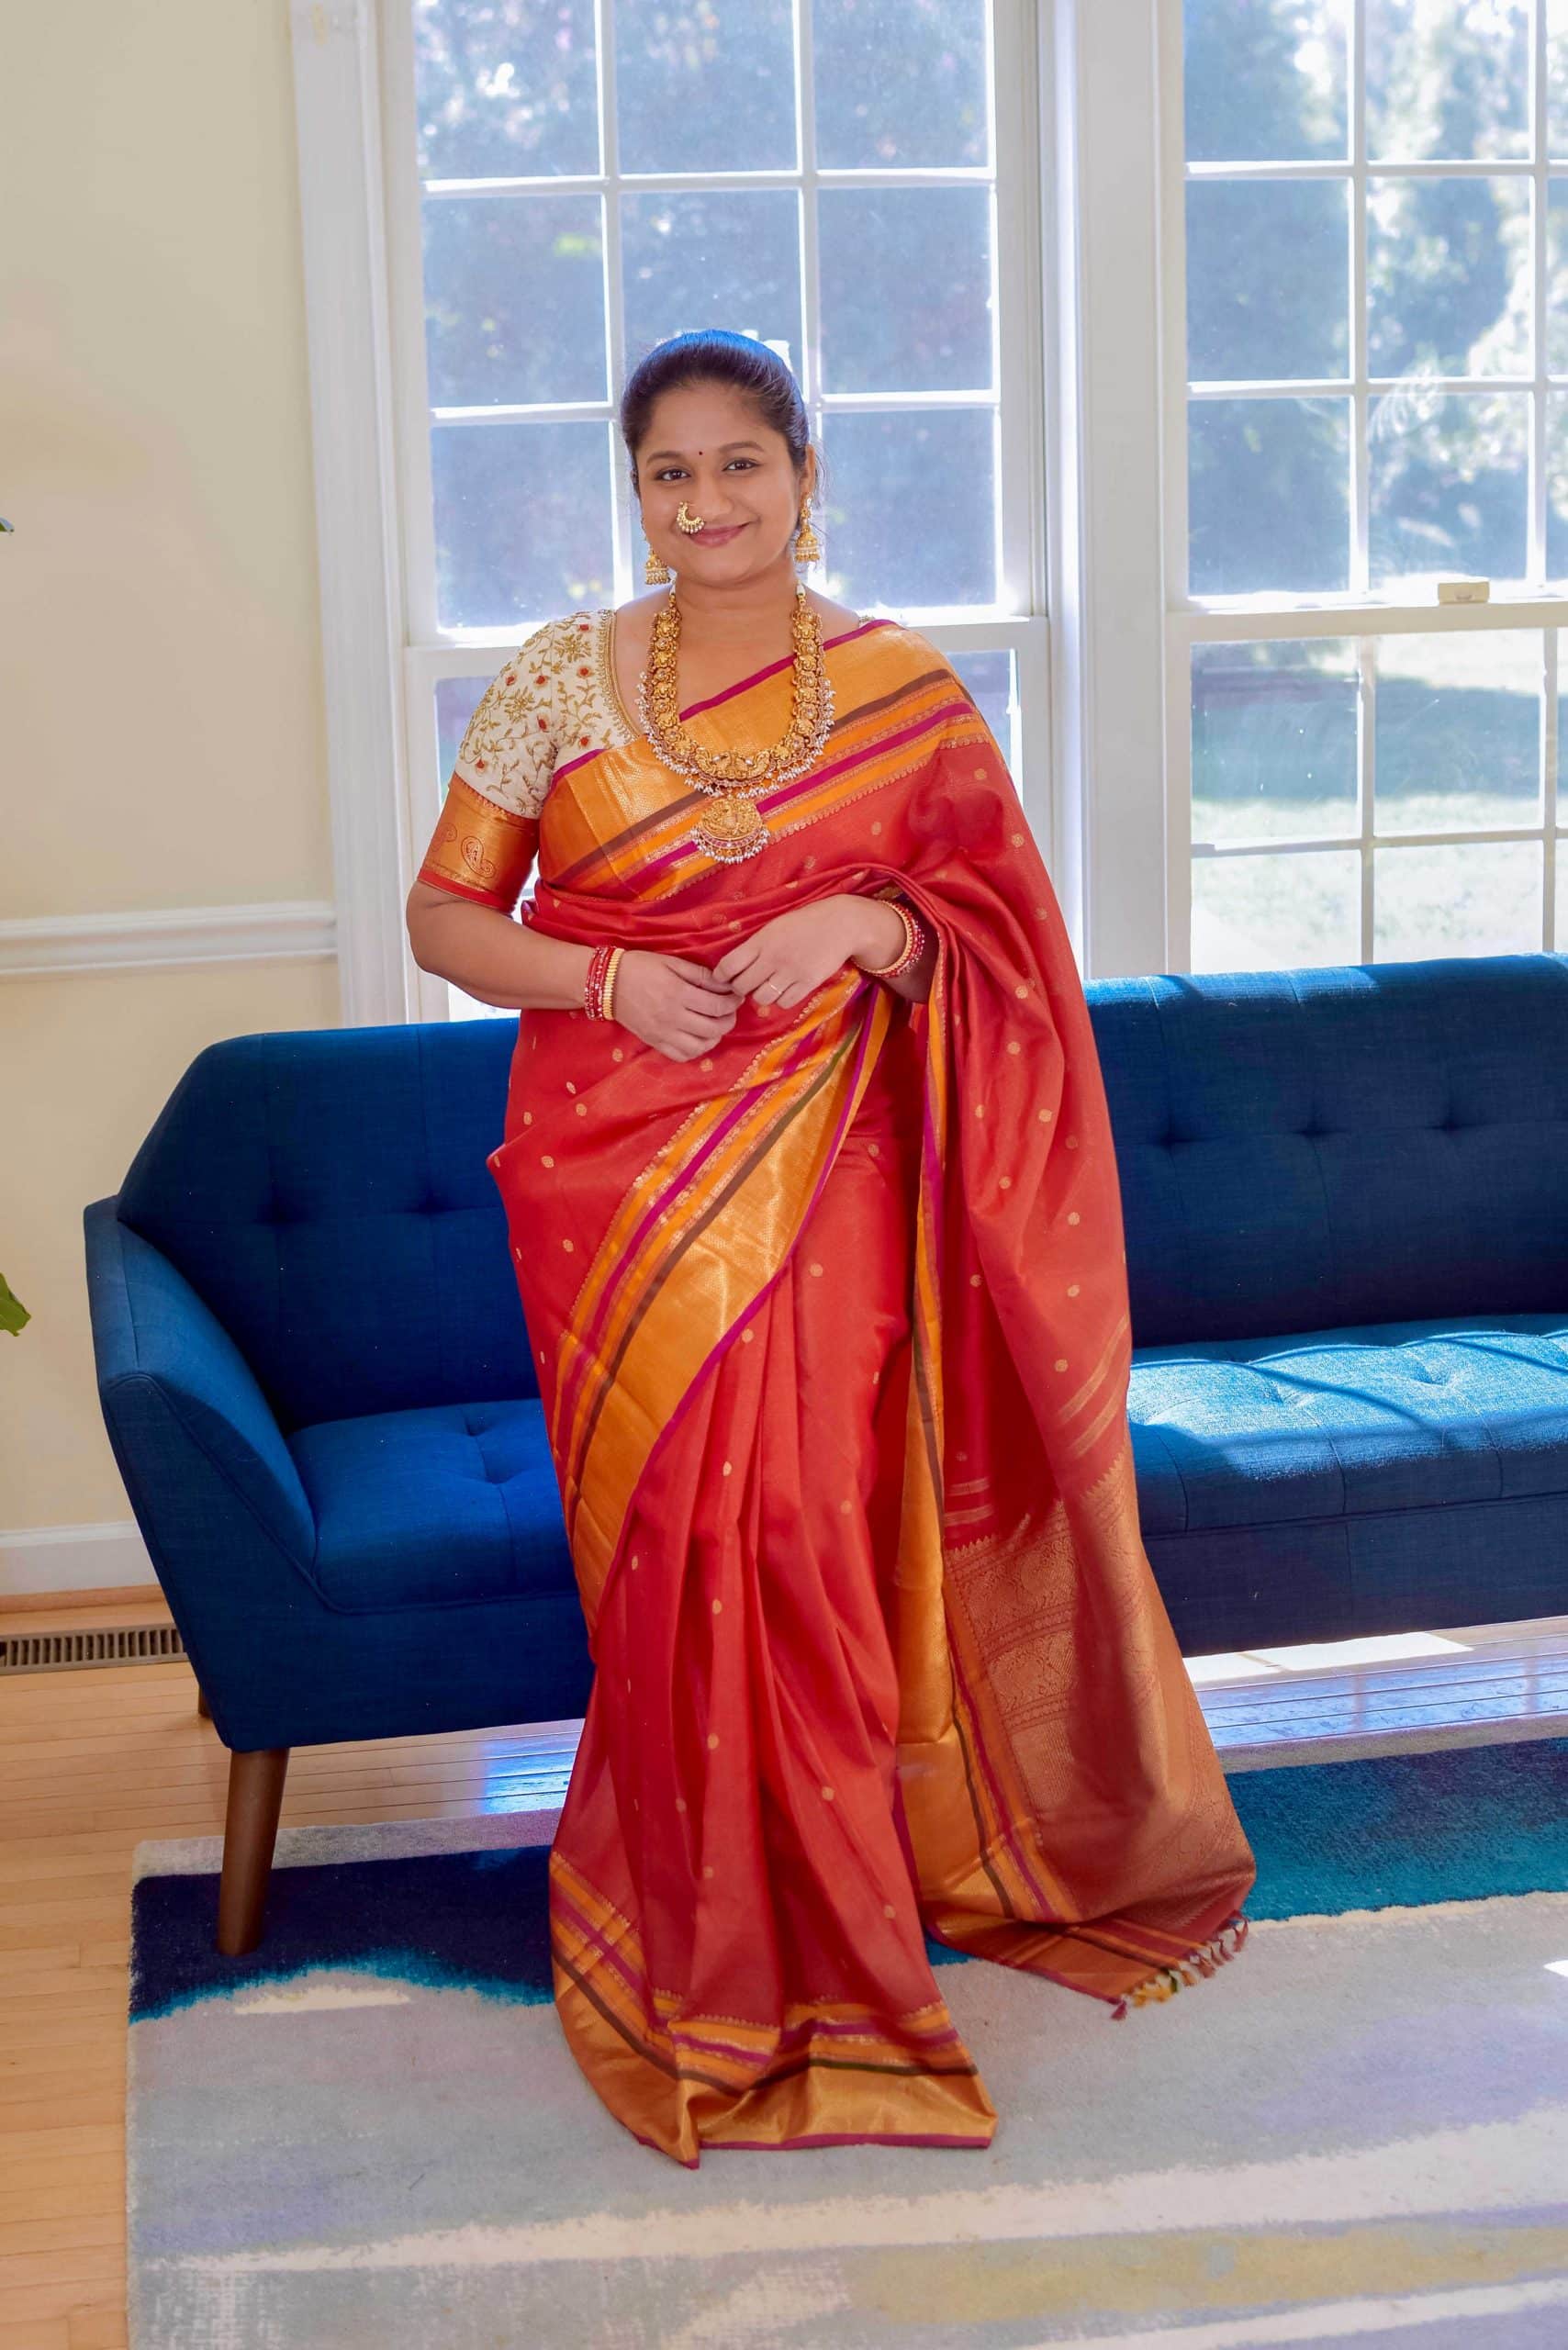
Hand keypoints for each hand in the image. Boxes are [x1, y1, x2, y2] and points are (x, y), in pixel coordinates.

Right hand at [609, 948, 742, 1062]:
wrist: (608, 983)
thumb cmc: (641, 967)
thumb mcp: (672, 963)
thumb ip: (700, 975)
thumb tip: (725, 984)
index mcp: (678, 993)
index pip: (717, 1006)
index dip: (733, 1003)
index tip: (736, 996)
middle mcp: (672, 1017)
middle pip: (713, 1029)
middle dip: (728, 1020)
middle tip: (729, 1011)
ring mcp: (663, 1033)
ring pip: (700, 1046)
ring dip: (714, 1037)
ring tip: (715, 1025)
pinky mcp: (655, 1042)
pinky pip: (682, 1055)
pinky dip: (696, 1050)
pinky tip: (698, 1038)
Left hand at [709, 896, 872, 1011]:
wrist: (840, 924)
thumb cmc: (804, 923)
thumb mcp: (774, 927)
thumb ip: (755, 946)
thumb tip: (733, 968)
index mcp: (761, 940)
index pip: (728, 965)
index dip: (721, 976)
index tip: (723, 978)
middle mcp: (773, 958)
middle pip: (742, 986)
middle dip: (739, 988)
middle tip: (745, 984)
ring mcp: (791, 972)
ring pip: (761, 998)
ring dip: (760, 995)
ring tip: (766, 987)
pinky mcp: (808, 983)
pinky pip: (784, 1003)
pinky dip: (780, 1000)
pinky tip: (784, 990)